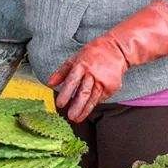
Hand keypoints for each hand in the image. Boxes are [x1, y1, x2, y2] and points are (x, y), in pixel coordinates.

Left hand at [47, 0, 167, 122]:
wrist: (118, 49)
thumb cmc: (94, 52)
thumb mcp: (76, 57)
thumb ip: (62, 71)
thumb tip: (50, 83)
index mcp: (82, 65)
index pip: (72, 81)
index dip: (66, 93)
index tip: (60, 104)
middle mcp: (93, 73)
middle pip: (84, 92)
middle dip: (77, 106)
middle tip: (70, 116)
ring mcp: (103, 81)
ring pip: (93, 98)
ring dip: (85, 110)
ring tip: (77, 118)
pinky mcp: (112, 86)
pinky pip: (101, 97)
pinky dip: (93, 103)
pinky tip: (86, 109)